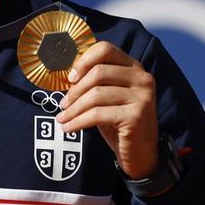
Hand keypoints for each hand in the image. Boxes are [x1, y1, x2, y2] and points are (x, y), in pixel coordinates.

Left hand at [56, 42, 158, 179]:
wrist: (141, 154)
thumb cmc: (119, 123)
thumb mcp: (109, 97)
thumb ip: (96, 82)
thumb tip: (68, 74)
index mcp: (134, 68)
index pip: (106, 49)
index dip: (84, 61)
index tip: (70, 78)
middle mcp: (142, 78)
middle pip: (98, 72)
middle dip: (75, 90)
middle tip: (62, 104)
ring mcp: (141, 97)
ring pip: (96, 94)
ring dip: (73, 108)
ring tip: (62, 118)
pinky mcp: (135, 116)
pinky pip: (97, 114)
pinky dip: (78, 121)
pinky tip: (69, 128)